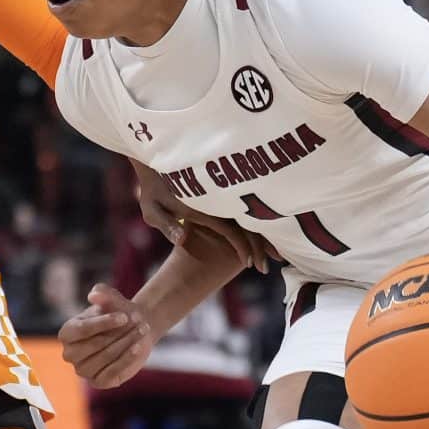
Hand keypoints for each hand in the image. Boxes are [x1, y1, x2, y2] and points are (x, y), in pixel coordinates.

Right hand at [59, 284, 154, 388]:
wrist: (134, 327)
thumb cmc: (118, 312)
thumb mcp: (112, 299)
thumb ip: (103, 293)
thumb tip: (94, 295)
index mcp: (67, 333)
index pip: (82, 330)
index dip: (104, 323)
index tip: (124, 316)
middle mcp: (70, 354)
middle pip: (95, 345)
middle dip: (118, 333)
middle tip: (139, 322)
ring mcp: (82, 370)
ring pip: (106, 358)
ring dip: (126, 343)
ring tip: (142, 330)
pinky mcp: (98, 382)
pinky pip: (112, 373)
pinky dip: (127, 359)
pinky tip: (138, 347)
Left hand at [133, 162, 274, 272]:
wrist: (157, 160)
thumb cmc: (151, 189)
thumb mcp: (152, 209)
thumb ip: (167, 225)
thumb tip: (183, 238)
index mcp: (204, 209)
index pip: (232, 231)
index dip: (243, 248)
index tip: (250, 264)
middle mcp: (217, 204)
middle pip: (248, 226)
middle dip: (261, 247)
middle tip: (269, 268)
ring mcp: (222, 200)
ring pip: (251, 219)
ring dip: (264, 236)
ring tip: (277, 253)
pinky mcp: (221, 197)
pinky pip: (243, 213)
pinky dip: (257, 226)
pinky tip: (265, 237)